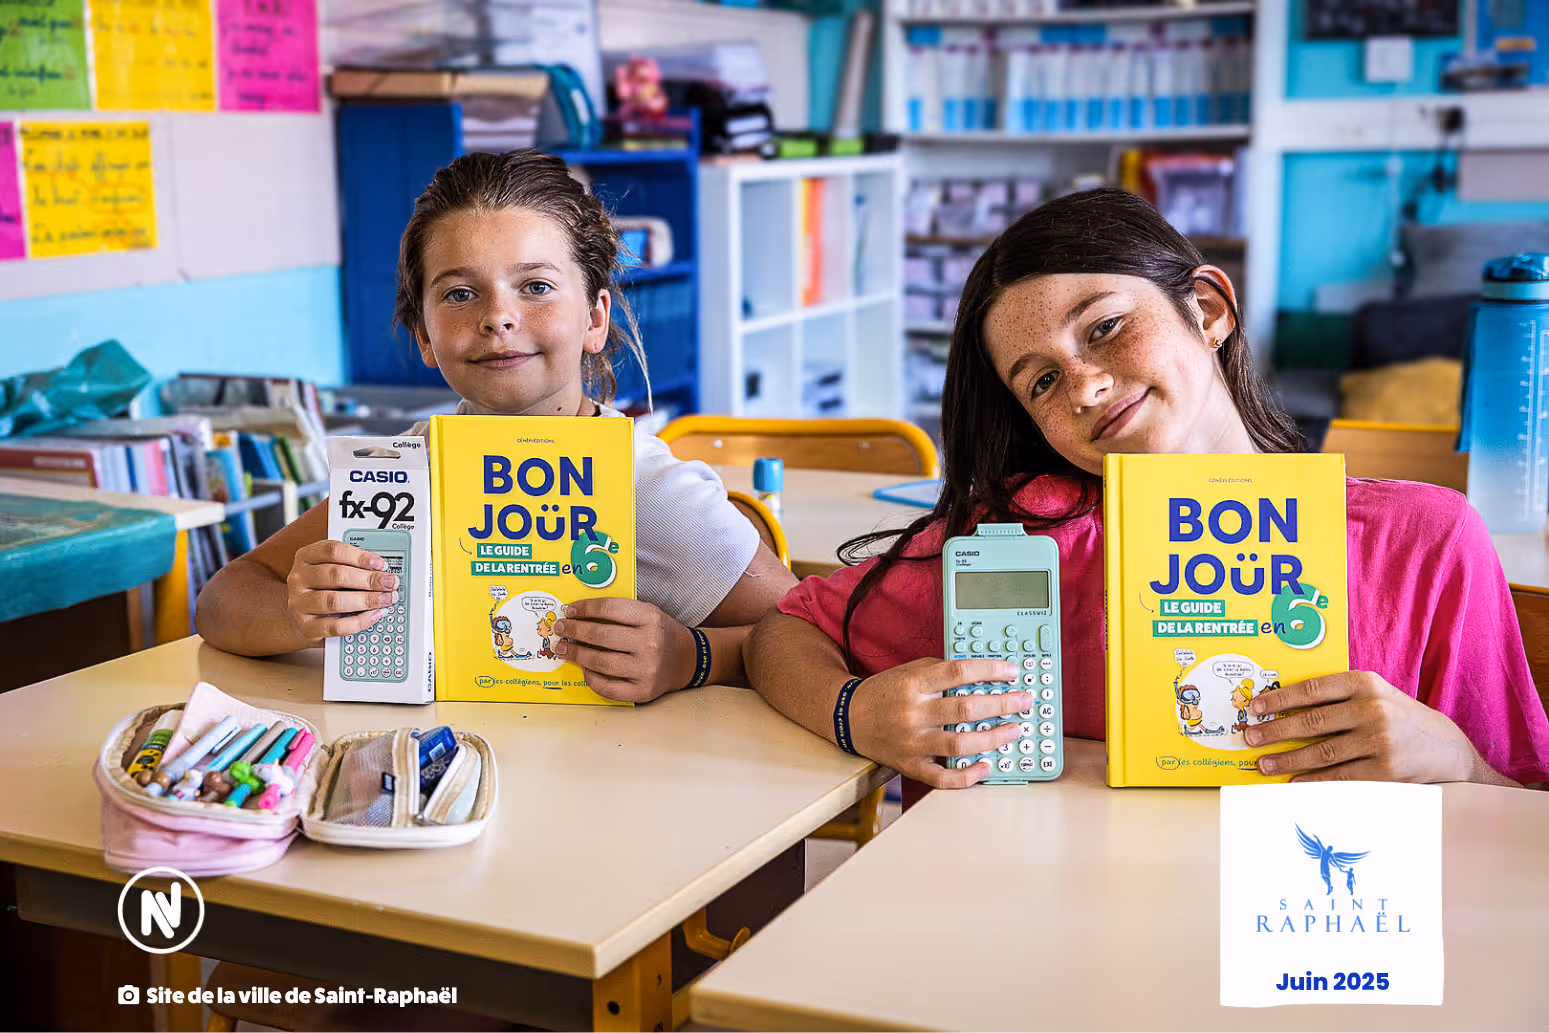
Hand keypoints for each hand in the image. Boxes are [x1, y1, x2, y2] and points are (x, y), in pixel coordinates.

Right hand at [285, 539, 398, 643]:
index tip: (380, 564)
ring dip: (366, 600)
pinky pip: (335, 626)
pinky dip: (358, 622)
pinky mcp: (306, 626)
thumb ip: (352, 566)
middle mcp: (299, 578)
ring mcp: (300, 603)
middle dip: (369, 579)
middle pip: (336, 575)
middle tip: (390, 583)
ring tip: (385, 599)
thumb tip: (383, 571)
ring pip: (334, 601)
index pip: (333, 551)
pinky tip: (373, 615)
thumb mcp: (331, 569)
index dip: (360, 557)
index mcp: (306, 557)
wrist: (302, 615)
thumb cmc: (323, 588)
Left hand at [553, 598, 695, 702]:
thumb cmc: (661, 634)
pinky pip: (606, 686)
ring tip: (563, 649)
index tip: (570, 610)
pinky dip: (590, 677)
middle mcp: (650, 643)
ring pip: (600, 661)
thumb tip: (579, 615)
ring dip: (576, 654)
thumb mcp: (647, 614)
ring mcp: (646, 669)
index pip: (608, 608)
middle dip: (574, 631)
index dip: (584, 608)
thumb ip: (618, 613)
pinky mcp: (642, 691)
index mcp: (651, 618)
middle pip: (600, 635)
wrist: (687, 659)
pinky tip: (583, 668)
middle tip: (560, 629)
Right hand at [846, 659, 1034, 788]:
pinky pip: (942, 778)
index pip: (959, 672)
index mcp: (914, 684)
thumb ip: (942, 672)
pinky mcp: (910, 765)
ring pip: (960, 744)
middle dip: (1002, 704)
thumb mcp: (910, 671)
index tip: (1012, 672)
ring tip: (1015, 730)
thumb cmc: (885, 693)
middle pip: (966, 708)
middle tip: (1024, 701)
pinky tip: (986, 767)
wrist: (849, 717)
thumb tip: (983, 675)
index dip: (990, 670)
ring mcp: (912, 743)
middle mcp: (914, 713)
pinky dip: (967, 776)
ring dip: (994, 738)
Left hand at [1245, 671, 1483, 782]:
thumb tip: (1284, 709)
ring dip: (1287, 760)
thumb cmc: (1400, 719)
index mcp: (1365, 683)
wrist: (1449, 751)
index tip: (1254, 707)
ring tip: (1264, 764)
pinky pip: (1339, 777)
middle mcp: (1372, 708)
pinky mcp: (1386, 771)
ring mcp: (1380, 741)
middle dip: (1274, 731)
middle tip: (1249, 738)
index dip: (1279, 699)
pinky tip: (1293, 781)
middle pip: (1311, 722)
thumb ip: (1338, 699)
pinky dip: (1312, 780)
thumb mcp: (1375, 696)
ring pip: (1321, 753)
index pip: (1312, 689)